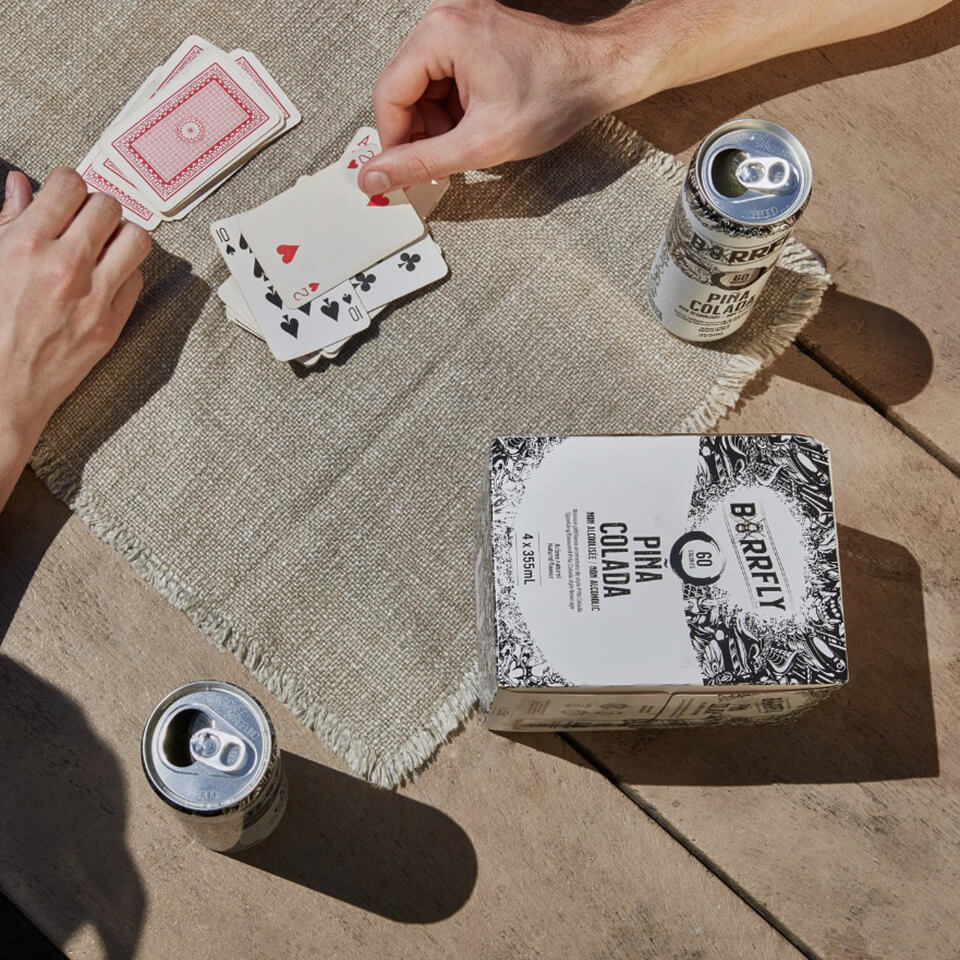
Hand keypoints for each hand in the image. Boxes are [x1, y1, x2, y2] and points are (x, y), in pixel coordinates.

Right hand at [0, 168, 150, 461]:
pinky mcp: (111, 325)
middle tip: (82, 220)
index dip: (66, 184)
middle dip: (94, 206)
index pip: (69, 185)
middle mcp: (66, 267)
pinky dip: (124, 273)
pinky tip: (104, 278)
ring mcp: (95, 298)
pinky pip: (136, 280)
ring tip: (102, 244)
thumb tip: (20, 187)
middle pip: (108, 206)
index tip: (62, 195)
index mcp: (26, 243)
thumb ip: (5, 221)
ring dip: (120, 235)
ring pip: (136, 239)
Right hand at [359, 0, 614, 193]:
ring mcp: (460, 21)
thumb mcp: (481, 144)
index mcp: (442, 32)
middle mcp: (446, 16)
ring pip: (421, 87)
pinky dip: (452, 109)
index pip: (387, 94)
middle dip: (419, 132)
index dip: (394, 141)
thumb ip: (421, 163)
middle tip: (443, 160)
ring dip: (437, 124)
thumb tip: (374, 177)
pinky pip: (442, 78)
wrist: (599, 74)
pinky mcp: (473, 33)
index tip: (406, 170)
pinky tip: (477, 124)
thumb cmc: (555, 97)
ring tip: (470, 140)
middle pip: (402, 88)